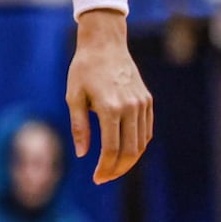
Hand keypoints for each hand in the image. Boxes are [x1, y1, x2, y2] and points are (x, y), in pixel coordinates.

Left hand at [65, 14, 152, 184]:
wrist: (105, 43)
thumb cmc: (84, 69)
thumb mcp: (73, 96)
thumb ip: (79, 127)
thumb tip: (83, 154)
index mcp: (110, 108)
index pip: (111, 149)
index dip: (105, 168)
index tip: (97, 178)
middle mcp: (130, 107)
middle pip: (130, 151)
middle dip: (117, 169)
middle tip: (104, 178)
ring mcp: (142, 104)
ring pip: (141, 144)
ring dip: (129, 161)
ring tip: (113, 168)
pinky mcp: (147, 100)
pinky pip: (146, 131)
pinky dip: (138, 145)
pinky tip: (125, 151)